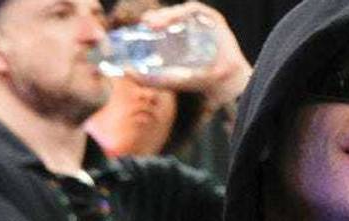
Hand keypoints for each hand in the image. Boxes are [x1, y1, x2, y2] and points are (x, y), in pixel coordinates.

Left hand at [131, 1, 251, 110]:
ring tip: (157, 23)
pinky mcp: (212, 19)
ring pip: (179, 12)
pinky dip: (183, 11)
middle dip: (156, 17)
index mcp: (176, 39)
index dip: (150, 22)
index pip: (160, 24)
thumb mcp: (169, 80)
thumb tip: (124, 72)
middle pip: (168, 15)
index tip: (141, 26)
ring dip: (167, 14)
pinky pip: (195, 9)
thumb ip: (148, 79)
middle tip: (147, 23)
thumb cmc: (199, 82)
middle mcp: (188, 29)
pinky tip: (175, 19)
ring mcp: (201, 23)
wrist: (224, 83)